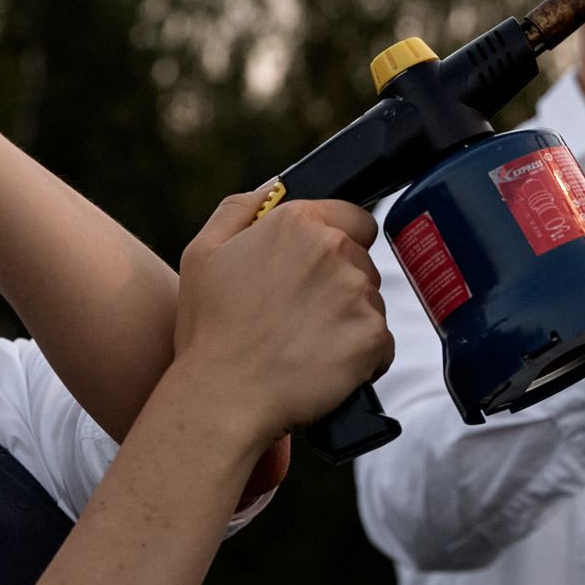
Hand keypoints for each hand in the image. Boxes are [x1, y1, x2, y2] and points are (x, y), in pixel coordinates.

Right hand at [171, 191, 394, 447]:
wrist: (223, 396)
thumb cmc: (210, 329)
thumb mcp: (203, 253)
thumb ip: (239, 209)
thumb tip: (272, 188)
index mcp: (297, 223)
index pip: (355, 219)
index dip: (341, 243)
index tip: (320, 271)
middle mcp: (334, 250)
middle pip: (362, 263)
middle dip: (340, 286)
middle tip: (300, 317)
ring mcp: (358, 294)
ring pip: (371, 304)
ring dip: (350, 321)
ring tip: (306, 345)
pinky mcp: (373, 337)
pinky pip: (380, 344)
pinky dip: (361, 358)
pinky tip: (324, 367)